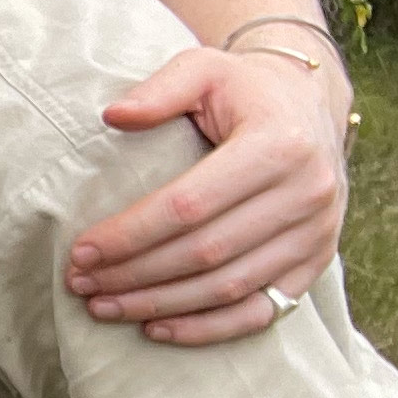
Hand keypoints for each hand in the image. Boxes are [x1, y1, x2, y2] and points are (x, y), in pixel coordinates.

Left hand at [65, 44, 348, 342]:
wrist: (309, 106)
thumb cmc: (242, 90)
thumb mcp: (204, 68)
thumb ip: (160, 89)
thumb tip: (113, 115)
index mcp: (279, 144)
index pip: (190, 205)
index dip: (131, 234)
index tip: (80, 250)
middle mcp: (308, 192)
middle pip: (206, 252)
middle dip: (135, 275)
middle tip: (80, 284)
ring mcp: (317, 233)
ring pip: (230, 288)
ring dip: (160, 305)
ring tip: (103, 307)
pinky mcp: (316, 262)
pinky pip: (262, 312)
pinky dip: (209, 329)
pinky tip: (157, 329)